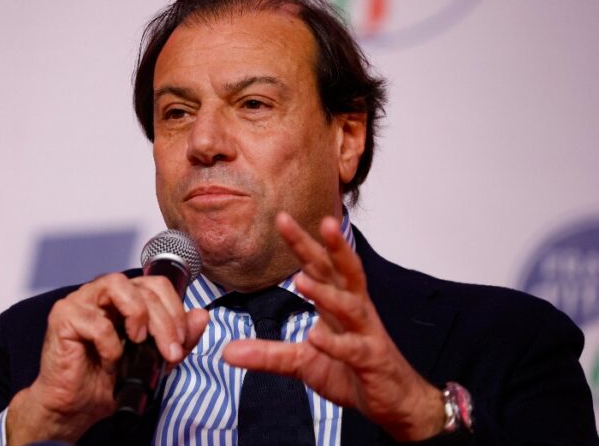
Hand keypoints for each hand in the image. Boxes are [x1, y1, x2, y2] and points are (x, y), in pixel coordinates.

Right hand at [6, 273, 208, 444]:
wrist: (77, 407)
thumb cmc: (109, 380)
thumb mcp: (155, 360)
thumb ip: (178, 339)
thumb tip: (201, 316)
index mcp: (125, 298)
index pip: (158, 284)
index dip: (175, 309)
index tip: (180, 341)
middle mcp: (103, 293)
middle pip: (143, 287)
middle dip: (164, 320)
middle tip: (170, 350)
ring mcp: (81, 301)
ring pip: (117, 284)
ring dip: (137, 314)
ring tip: (139, 340)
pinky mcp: (63, 317)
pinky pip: (95, 321)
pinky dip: (109, 343)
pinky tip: (109, 359)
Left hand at [223, 212, 444, 440]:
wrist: (394, 403)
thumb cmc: (352, 372)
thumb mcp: (303, 361)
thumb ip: (268, 353)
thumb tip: (227, 352)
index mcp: (338, 304)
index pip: (319, 266)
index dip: (303, 243)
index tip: (282, 218)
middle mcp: (354, 311)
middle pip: (340, 272)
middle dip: (325, 247)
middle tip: (309, 222)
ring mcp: (365, 334)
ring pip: (349, 306)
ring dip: (325, 292)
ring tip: (300, 279)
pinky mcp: (372, 361)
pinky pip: (353, 349)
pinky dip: (335, 343)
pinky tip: (315, 336)